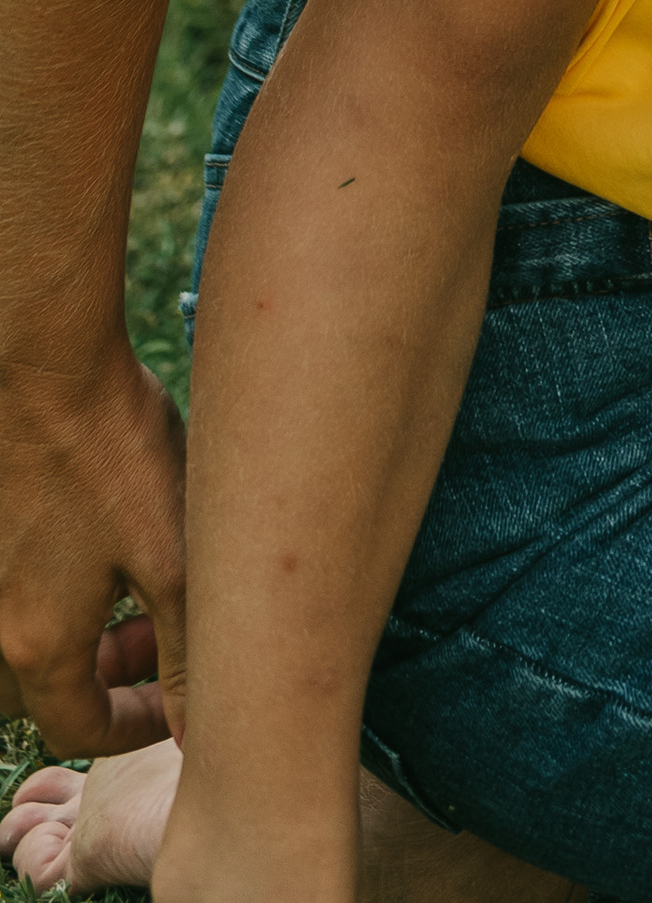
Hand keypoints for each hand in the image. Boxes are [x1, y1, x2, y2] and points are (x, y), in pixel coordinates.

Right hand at [0, 339, 186, 756]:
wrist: (36, 358)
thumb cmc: (108, 445)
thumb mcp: (170, 550)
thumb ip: (185, 647)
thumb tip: (196, 726)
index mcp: (39, 642)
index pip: (77, 730)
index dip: (132, 726)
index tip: (175, 699)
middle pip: (38, 692)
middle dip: (96, 681)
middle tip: (152, 629)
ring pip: (16, 642)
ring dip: (66, 635)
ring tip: (122, 584)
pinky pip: (9, 588)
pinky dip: (43, 586)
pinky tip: (87, 538)